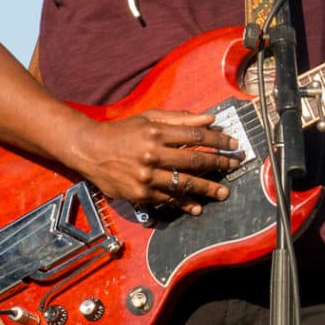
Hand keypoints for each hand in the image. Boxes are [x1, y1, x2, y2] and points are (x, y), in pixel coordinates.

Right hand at [69, 109, 240, 215]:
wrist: (90, 150)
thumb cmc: (123, 131)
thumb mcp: (150, 118)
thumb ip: (181, 118)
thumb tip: (210, 118)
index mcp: (157, 132)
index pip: (196, 136)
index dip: (218, 140)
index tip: (233, 144)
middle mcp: (153, 154)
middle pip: (195, 160)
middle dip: (219, 164)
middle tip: (234, 166)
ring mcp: (146, 177)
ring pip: (184, 183)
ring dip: (207, 188)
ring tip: (222, 192)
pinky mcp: (140, 194)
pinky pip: (167, 199)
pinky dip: (184, 203)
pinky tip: (196, 206)